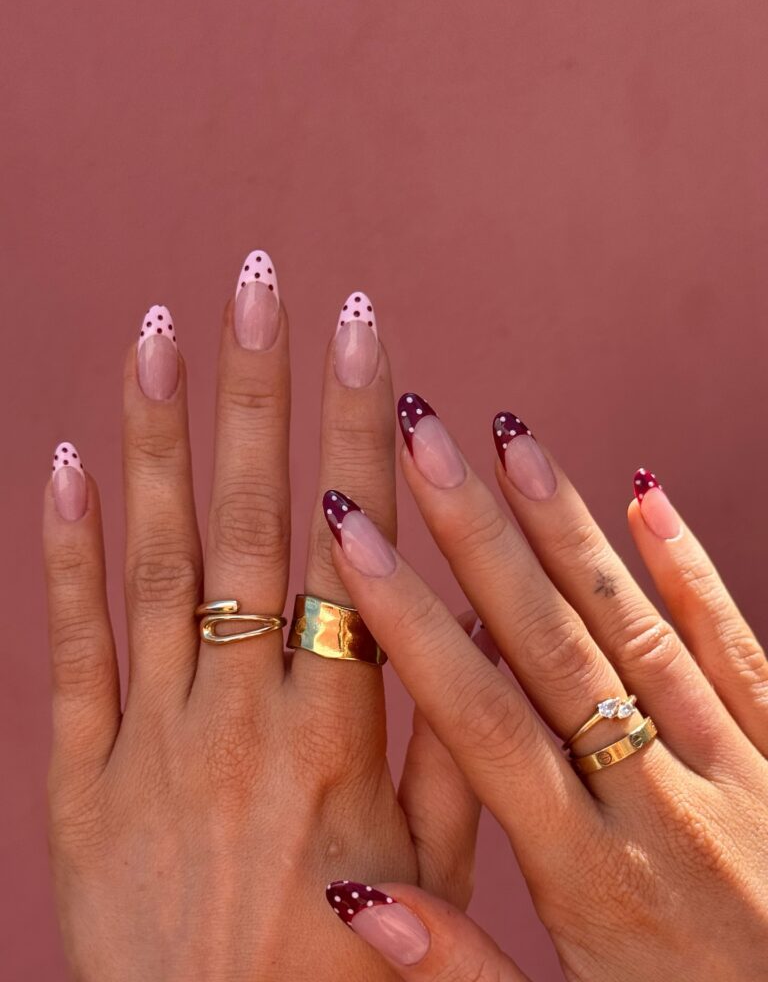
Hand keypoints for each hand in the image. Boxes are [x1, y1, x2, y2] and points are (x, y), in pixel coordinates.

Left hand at [43, 266, 480, 981]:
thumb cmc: (341, 977)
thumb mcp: (431, 870)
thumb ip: (450, 739)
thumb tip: (462, 613)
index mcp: (338, 730)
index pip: (351, 538)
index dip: (360, 427)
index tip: (367, 332)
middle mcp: (241, 711)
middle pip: (251, 518)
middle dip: (260, 388)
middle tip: (261, 283)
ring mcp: (150, 737)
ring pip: (154, 557)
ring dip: (159, 435)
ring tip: (160, 329)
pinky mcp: (79, 776)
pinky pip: (71, 644)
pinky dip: (64, 547)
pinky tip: (66, 459)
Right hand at [320, 393, 767, 980]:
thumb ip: (462, 972)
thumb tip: (358, 896)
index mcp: (592, 875)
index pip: (479, 720)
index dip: (410, 621)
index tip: (354, 535)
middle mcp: (660, 802)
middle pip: (551, 646)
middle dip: (476, 534)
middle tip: (423, 436)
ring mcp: (737, 767)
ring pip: (635, 627)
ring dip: (568, 529)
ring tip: (513, 440)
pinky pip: (737, 649)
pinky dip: (692, 569)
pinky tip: (649, 495)